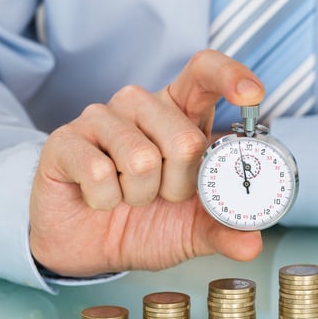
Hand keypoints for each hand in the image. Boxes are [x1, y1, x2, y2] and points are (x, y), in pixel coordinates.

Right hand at [29, 50, 264, 276]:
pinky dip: (105, 201)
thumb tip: (252, 244)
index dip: (230, 76)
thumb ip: (224, 229)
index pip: (204, 72)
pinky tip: (98, 198)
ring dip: (140, 196)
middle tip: (162, 197)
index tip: (252, 96)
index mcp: (179, 113)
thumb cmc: (143, 223)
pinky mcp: (65, 140)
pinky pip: (100, 172)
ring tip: (128, 196)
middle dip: (180, 187)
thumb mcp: (192, 230)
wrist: (87, 246)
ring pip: (142, 159)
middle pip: (184, 139)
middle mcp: (141, 105)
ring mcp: (101, 118)